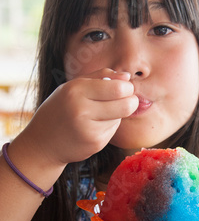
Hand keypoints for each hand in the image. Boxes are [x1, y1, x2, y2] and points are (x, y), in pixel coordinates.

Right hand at [20, 69, 138, 165]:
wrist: (43, 143)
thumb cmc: (61, 109)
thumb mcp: (73, 86)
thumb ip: (100, 76)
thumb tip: (126, 77)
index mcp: (76, 91)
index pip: (118, 88)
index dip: (127, 88)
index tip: (124, 89)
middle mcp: (81, 110)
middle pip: (126, 105)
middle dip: (131, 101)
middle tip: (127, 99)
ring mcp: (89, 130)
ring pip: (120, 117)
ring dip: (116, 114)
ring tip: (98, 114)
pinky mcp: (95, 144)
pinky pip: (113, 130)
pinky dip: (108, 126)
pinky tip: (93, 126)